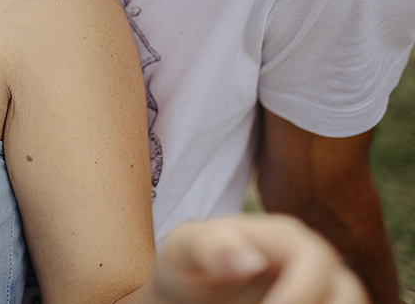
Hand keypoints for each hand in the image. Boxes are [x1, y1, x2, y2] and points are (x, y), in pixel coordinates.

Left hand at [154, 215, 369, 303]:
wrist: (187, 287)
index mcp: (285, 235)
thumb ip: (210, 246)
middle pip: (349, 291)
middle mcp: (313, 259)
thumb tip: (252, 259)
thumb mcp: (183, 250)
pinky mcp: (317, 303)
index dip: (300, 294)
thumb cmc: (187, 262)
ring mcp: (321, 286)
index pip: (315, 262)